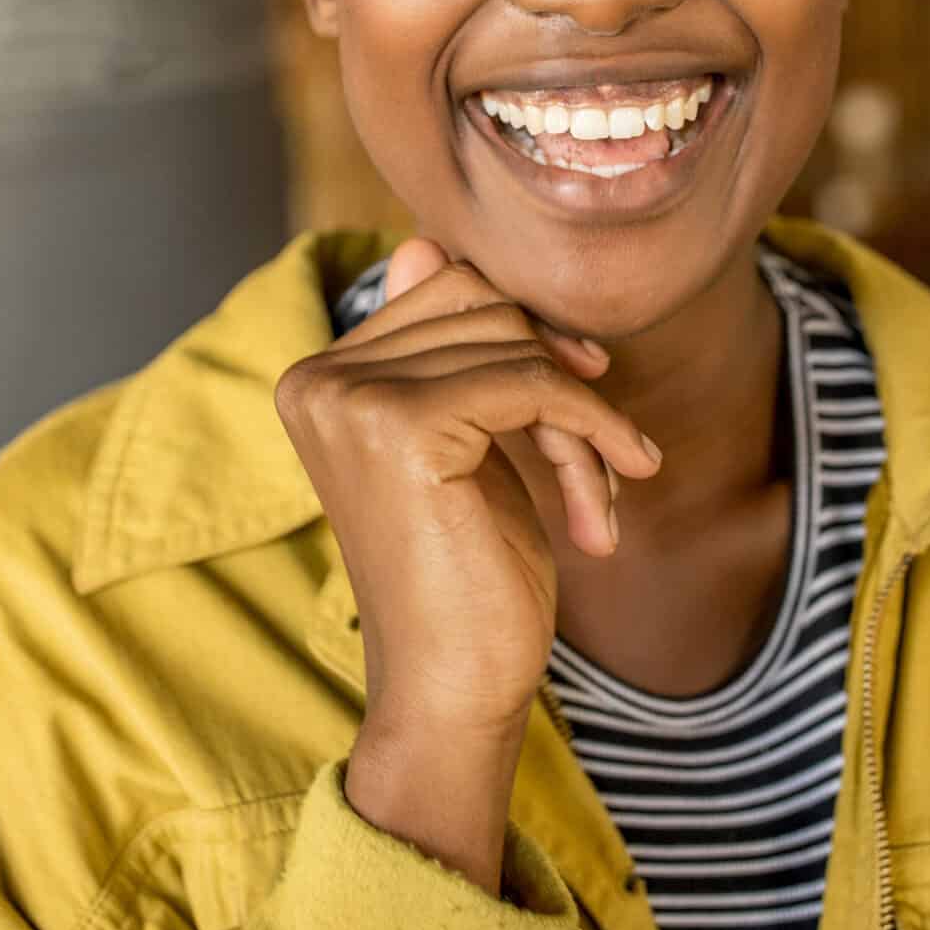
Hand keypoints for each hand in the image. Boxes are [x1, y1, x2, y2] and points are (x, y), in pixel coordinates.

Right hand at [273, 239, 661, 888]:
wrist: (450, 691)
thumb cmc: (464, 576)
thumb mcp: (464, 441)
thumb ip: (444, 347)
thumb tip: (423, 239)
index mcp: (318, 373)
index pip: (449, 288)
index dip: (530, 341)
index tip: (581, 401)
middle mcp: (317, 375)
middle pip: (485, 305)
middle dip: (558, 378)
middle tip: (599, 469)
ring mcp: (352, 397)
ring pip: (516, 345)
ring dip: (580, 423)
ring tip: (594, 505)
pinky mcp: (402, 426)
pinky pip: (534, 383)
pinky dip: (592, 431)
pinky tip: (611, 501)